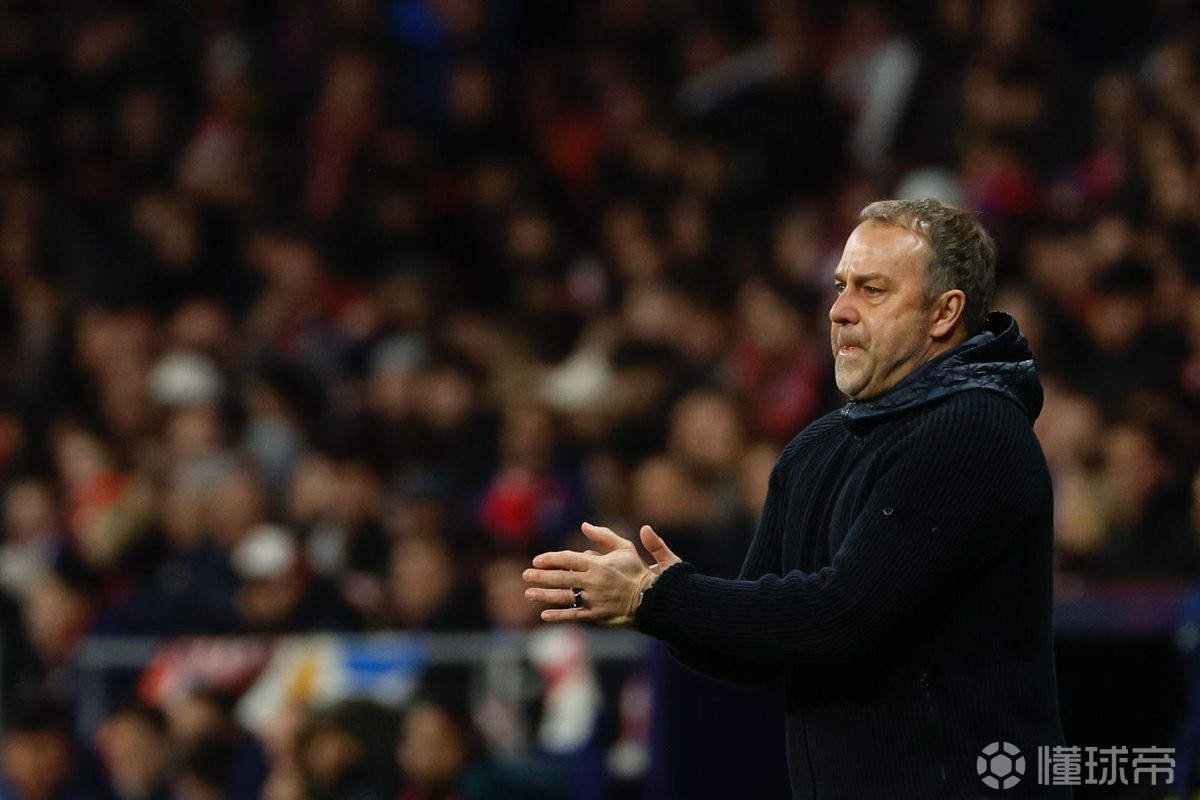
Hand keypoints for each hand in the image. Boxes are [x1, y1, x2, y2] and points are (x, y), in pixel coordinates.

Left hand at [524, 522, 680, 626]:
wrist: (651, 598)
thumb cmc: (636, 570)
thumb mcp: (624, 547)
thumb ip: (603, 536)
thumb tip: (584, 526)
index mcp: (598, 564)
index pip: (568, 559)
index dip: (551, 559)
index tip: (537, 560)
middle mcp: (592, 582)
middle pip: (561, 578)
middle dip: (541, 577)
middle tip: (526, 575)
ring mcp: (593, 600)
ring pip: (564, 597)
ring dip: (544, 595)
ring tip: (528, 593)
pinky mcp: (596, 615)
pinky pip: (574, 615)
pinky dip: (559, 616)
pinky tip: (544, 615)